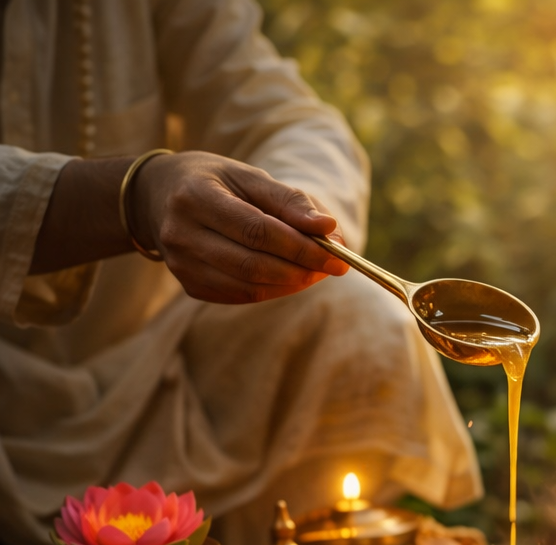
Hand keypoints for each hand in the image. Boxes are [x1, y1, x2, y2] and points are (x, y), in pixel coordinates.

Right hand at [130, 151, 348, 303]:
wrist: (156, 197)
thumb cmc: (214, 182)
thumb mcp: (249, 177)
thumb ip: (289, 201)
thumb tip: (329, 228)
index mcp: (195, 197)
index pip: (257, 230)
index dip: (301, 246)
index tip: (339, 254)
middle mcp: (181, 234)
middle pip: (253, 264)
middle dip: (302, 269)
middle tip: (334, 266)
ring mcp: (180, 264)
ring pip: (249, 286)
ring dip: (292, 283)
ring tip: (317, 270)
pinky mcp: (188, 285)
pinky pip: (241, 296)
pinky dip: (274, 289)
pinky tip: (290, 276)